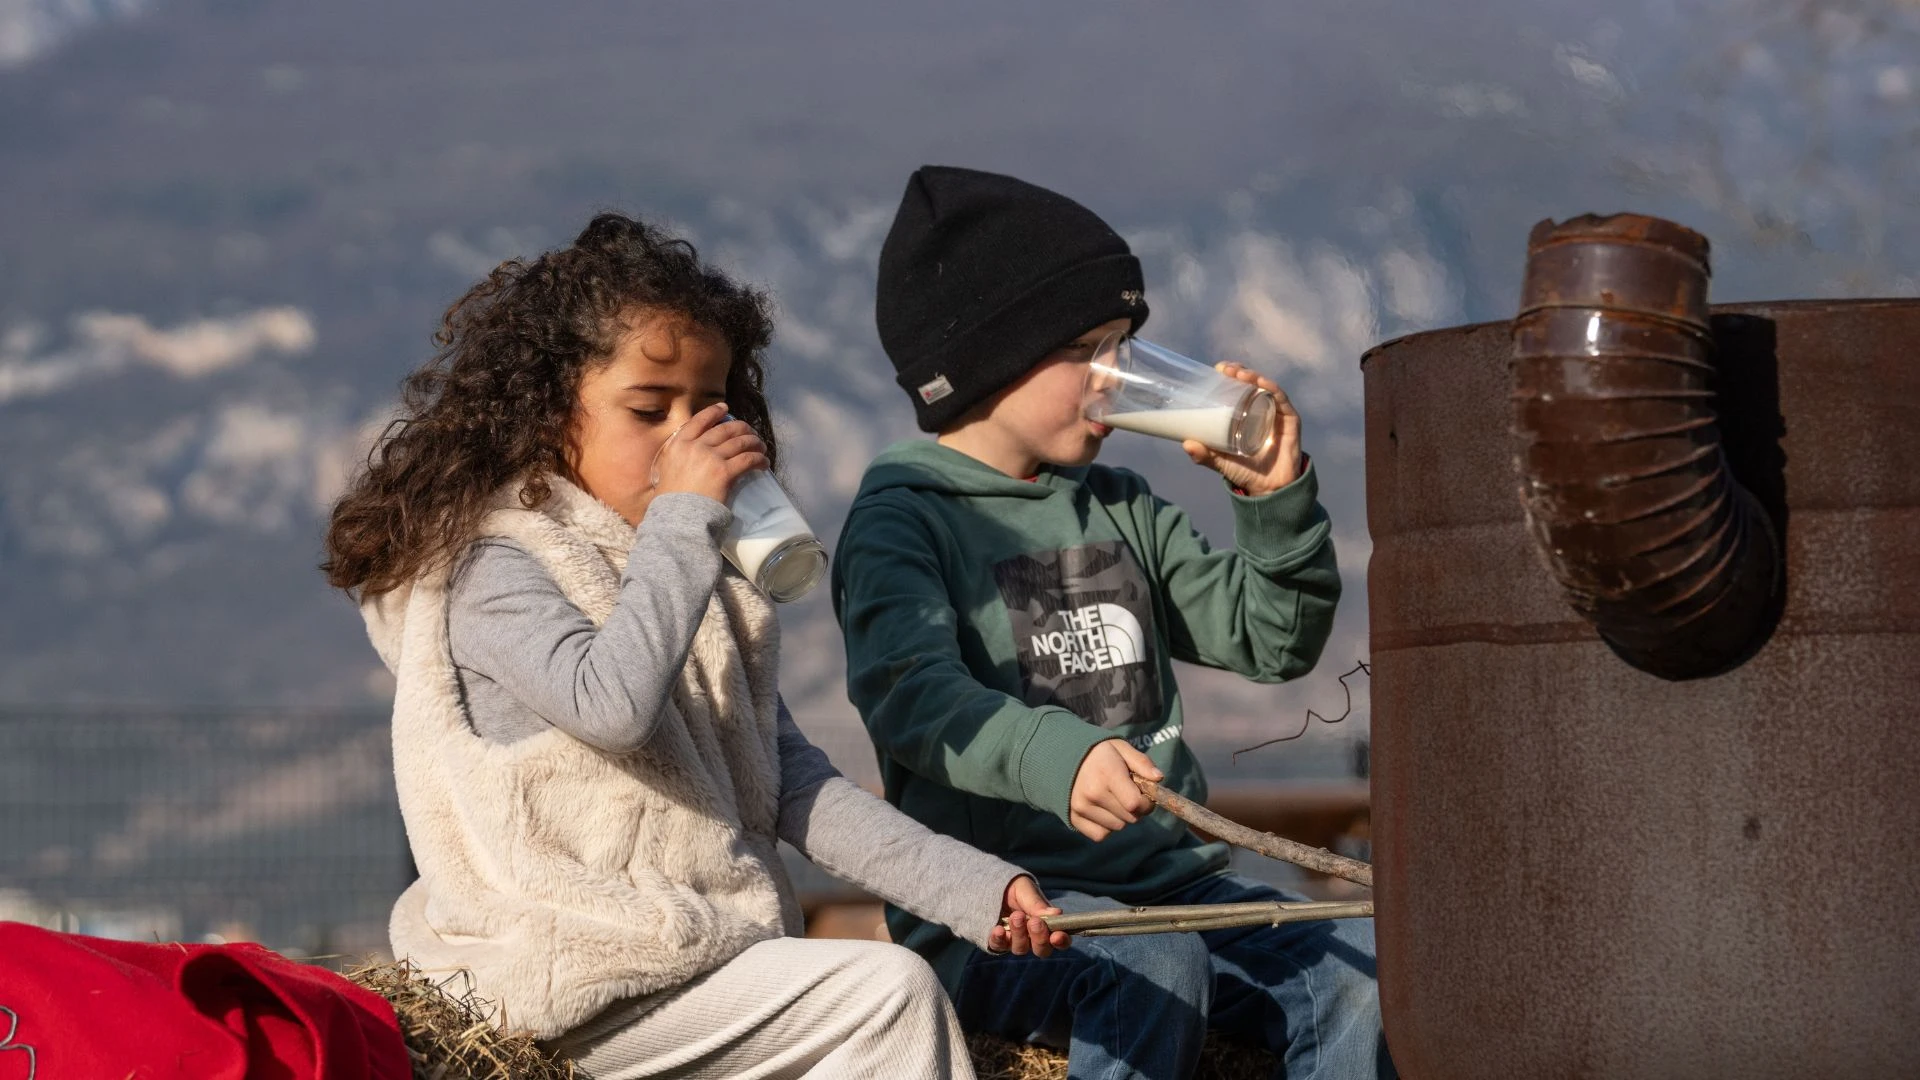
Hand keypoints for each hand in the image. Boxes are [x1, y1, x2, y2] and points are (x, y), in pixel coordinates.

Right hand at [651, 403, 768, 503]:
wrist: (676, 518)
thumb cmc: (670, 501)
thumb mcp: (666, 470)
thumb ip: (679, 458)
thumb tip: (693, 453)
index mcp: (678, 445)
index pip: (699, 421)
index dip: (714, 412)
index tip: (726, 409)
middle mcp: (695, 446)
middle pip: (725, 429)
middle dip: (742, 429)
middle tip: (751, 433)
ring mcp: (710, 458)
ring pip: (740, 442)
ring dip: (754, 443)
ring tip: (761, 448)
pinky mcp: (725, 472)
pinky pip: (748, 459)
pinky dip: (759, 459)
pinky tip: (764, 464)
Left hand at [988, 875, 1069, 956]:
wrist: (995, 888)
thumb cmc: (1019, 890)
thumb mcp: (1028, 891)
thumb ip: (1039, 904)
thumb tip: (1057, 913)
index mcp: (1049, 926)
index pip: (1061, 941)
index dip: (1061, 941)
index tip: (1056, 936)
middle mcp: (1034, 939)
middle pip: (1042, 950)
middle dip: (1039, 938)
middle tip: (1034, 922)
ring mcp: (1016, 942)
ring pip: (1021, 949)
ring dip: (1019, 934)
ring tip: (1016, 916)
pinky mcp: (999, 942)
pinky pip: (999, 946)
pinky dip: (999, 939)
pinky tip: (998, 929)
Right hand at [1068, 739, 1164, 841]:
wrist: (1060, 757)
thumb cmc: (1098, 752)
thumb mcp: (1121, 748)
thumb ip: (1141, 762)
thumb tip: (1159, 779)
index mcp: (1107, 773)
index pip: (1135, 804)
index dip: (1146, 802)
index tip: (1144, 794)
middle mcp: (1093, 793)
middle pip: (1130, 818)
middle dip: (1136, 809)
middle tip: (1127, 795)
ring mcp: (1081, 808)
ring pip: (1117, 827)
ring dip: (1121, 817)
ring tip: (1113, 800)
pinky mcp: (1073, 819)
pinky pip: (1101, 835)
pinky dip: (1106, 827)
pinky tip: (1103, 810)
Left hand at [1182, 363, 1303, 494]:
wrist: (1269, 489)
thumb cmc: (1245, 471)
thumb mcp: (1220, 462)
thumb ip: (1204, 455)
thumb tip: (1185, 444)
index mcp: (1246, 414)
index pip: (1238, 388)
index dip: (1229, 375)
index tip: (1217, 368)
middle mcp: (1262, 409)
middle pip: (1252, 383)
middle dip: (1239, 372)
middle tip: (1225, 369)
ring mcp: (1277, 413)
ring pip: (1266, 387)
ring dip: (1253, 377)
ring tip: (1239, 374)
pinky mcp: (1290, 420)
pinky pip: (1282, 400)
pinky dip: (1272, 389)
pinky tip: (1262, 384)